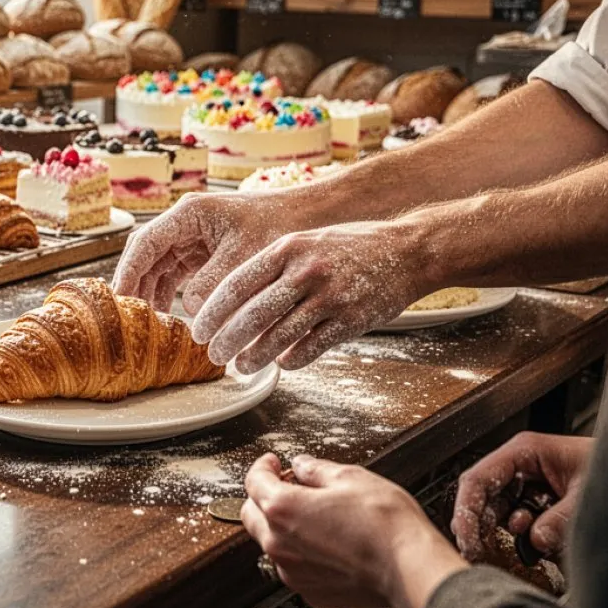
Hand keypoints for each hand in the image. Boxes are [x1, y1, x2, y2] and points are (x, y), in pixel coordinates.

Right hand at [113, 192, 316, 315]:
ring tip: (145, 323)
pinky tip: (168, 316)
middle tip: (127, 317)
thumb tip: (188, 309)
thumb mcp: (244, 256)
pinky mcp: (202, 252)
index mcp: (188, 214)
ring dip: (151, 292)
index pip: (145, 243)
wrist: (304, 217)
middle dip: (135, 284)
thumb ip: (214, 281)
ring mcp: (191, 238)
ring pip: (158, 266)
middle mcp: (184, 223)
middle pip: (146, 255)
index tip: (119, 299)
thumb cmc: (276, 226)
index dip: (129, 271)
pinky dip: (170, 294)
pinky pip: (176, 274)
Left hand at [192, 220, 430, 372]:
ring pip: (279, 337)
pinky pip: (311, 348)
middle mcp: (306, 271)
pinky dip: (292, 360)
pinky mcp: (351, 320)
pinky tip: (282, 364)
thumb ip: (273, 265)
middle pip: (252, 315)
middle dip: (226, 340)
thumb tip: (233, 299)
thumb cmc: (351, 246)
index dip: (213, 312)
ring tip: (241, 366)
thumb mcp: (305, 241)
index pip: (236, 284)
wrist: (408, 250)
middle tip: (214, 355)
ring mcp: (330, 297)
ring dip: (254, 357)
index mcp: (287, 248)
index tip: (198, 330)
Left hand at [242, 454, 465, 607]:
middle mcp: (279, 544)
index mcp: (283, 510)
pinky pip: (293, 566)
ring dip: (282, 525)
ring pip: (271, 543)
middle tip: (288, 484)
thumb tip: (302, 466)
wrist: (409, 568)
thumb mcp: (350, 477)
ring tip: (313, 512)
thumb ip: (316, 469)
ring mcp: (292, 572)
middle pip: (253, 514)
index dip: (263, 466)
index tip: (273, 462)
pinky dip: (300, 551)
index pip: (254, 482)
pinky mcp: (309, 592)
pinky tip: (325, 540)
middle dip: (264, 496)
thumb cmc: (384, 523)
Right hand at [451, 432, 591, 561]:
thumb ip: (560, 518)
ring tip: (513, 546)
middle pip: (482, 495)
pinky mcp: (537, 500)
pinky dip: (522, 535)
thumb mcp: (586, 493)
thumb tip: (536, 540)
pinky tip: (534, 541)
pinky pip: (518, 519)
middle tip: (476, 552)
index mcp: (524, 452)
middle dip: (478, 525)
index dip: (466, 509)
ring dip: (503, 532)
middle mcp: (520, 466)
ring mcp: (527, 483)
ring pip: (498, 510)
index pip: (478, 479)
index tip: (466, 538)